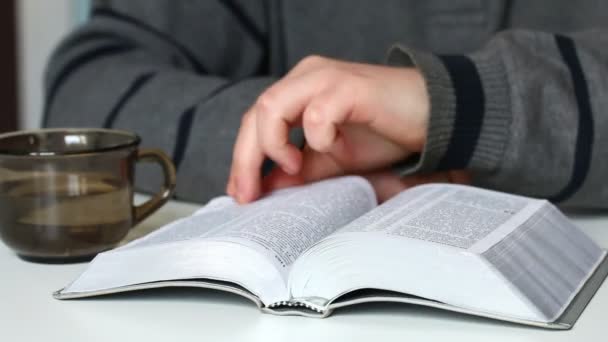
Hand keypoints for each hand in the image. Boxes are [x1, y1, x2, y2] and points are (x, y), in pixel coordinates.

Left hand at [227, 55, 465, 202]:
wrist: (432, 117)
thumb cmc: (383, 133)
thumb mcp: (332, 159)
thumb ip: (299, 170)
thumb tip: (266, 188)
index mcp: (299, 89)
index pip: (255, 120)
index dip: (243, 157)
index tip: (242, 193)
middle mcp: (307, 76)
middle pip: (256, 114)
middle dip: (246, 159)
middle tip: (250, 194)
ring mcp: (326, 78)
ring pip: (273, 107)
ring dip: (274, 145)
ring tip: (293, 167)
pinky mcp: (349, 87)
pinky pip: (316, 114)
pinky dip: (317, 137)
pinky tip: (334, 147)